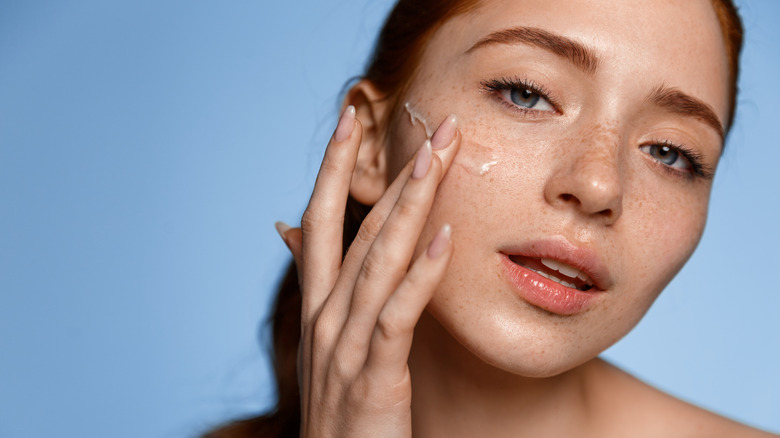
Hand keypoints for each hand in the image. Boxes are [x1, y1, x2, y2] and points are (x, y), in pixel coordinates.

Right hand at [276, 105, 460, 436]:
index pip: (321, 220)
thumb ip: (324, 287)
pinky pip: (397, 316)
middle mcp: (325, 316)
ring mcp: (345, 345)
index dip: (332, 167)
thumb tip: (292, 231)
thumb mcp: (326, 344)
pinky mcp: (374, 376)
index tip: (351, 118)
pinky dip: (420, 274)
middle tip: (432, 126)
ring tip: (439, 159)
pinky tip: (446, 239)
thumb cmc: (342, 408)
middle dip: (392, 172)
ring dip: (411, 205)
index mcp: (317, 305)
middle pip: (355, 228)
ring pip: (378, 260)